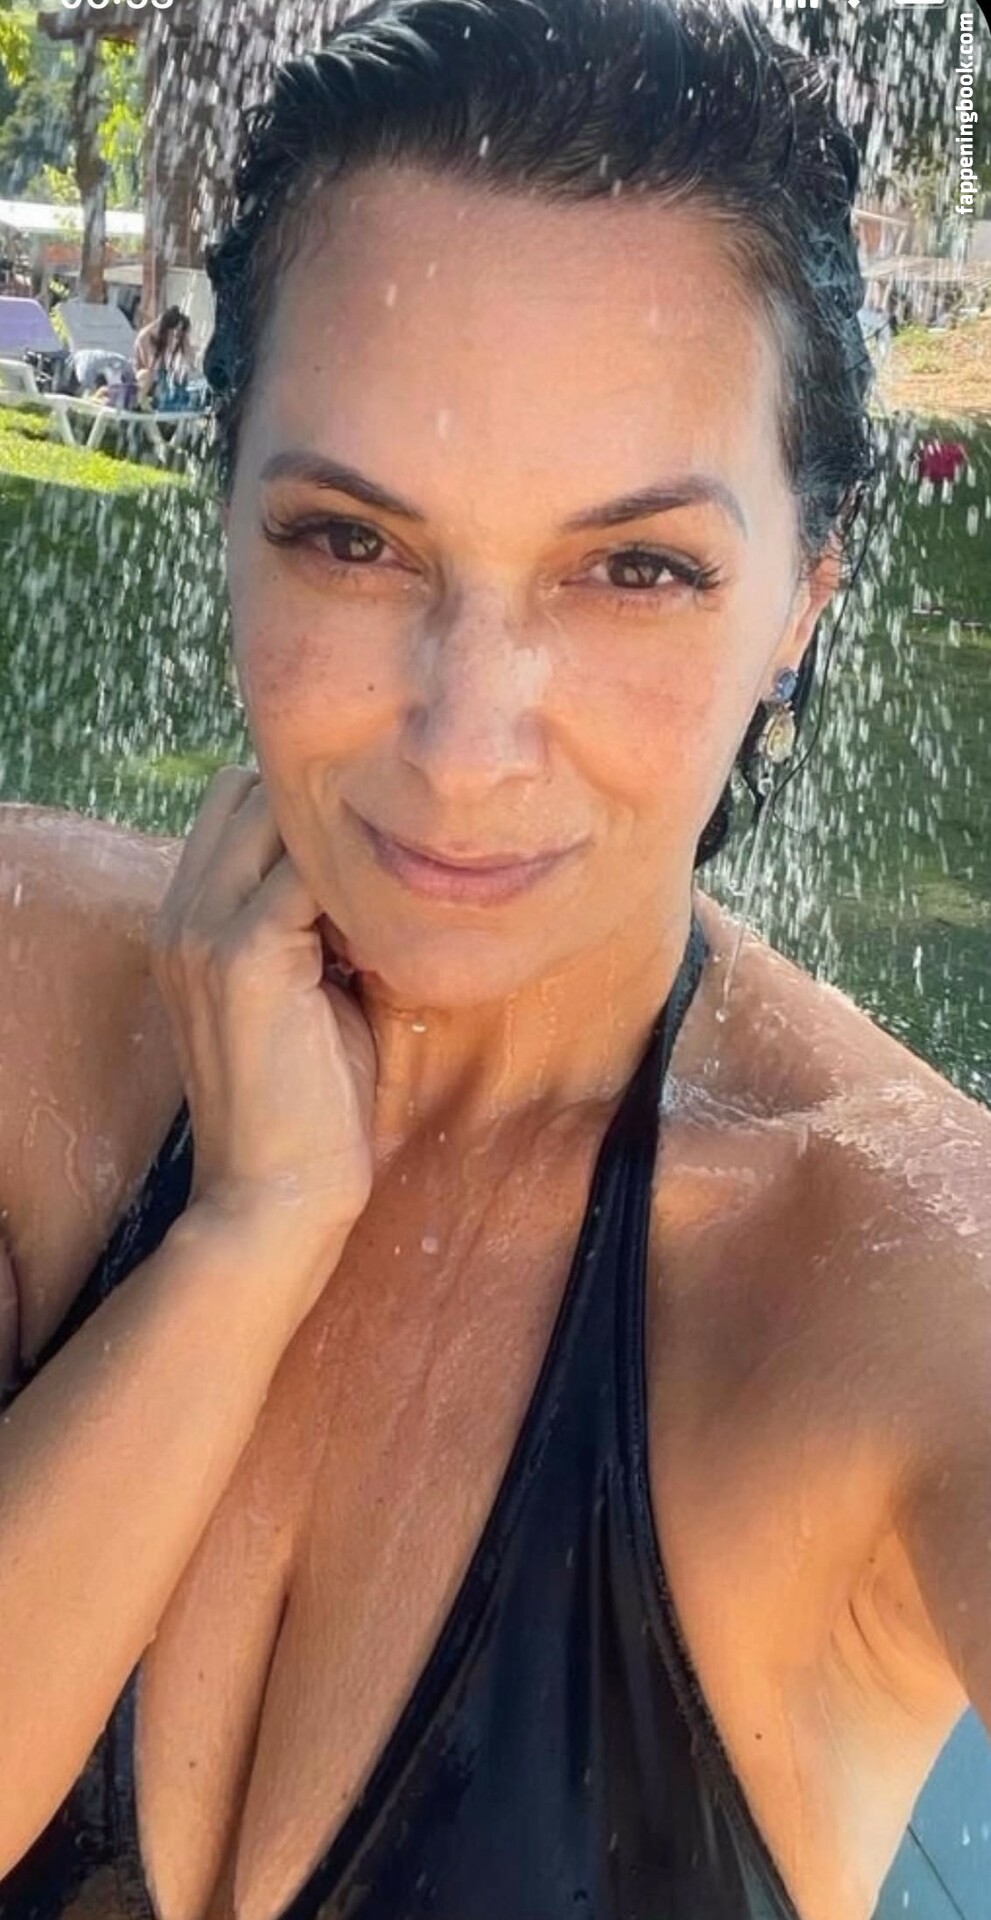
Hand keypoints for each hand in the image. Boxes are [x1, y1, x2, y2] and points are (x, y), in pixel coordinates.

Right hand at [150, 768, 376, 1259]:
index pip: (235, 804)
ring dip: (343, 848)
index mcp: (185, 921)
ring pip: (278, 817)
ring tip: (391, 907)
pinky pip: (311, 872)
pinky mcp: (246, 955)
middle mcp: (180, 914)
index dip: (305, 820)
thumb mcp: (307, 992)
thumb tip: (380, 871)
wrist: (277, 1194)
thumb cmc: (310, 1105)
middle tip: (386, 875)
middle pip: (249, 792)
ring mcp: (205, 931)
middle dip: (324, 819)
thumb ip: (319, 924)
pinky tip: (396, 936)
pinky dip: (362, 889)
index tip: (370, 865)